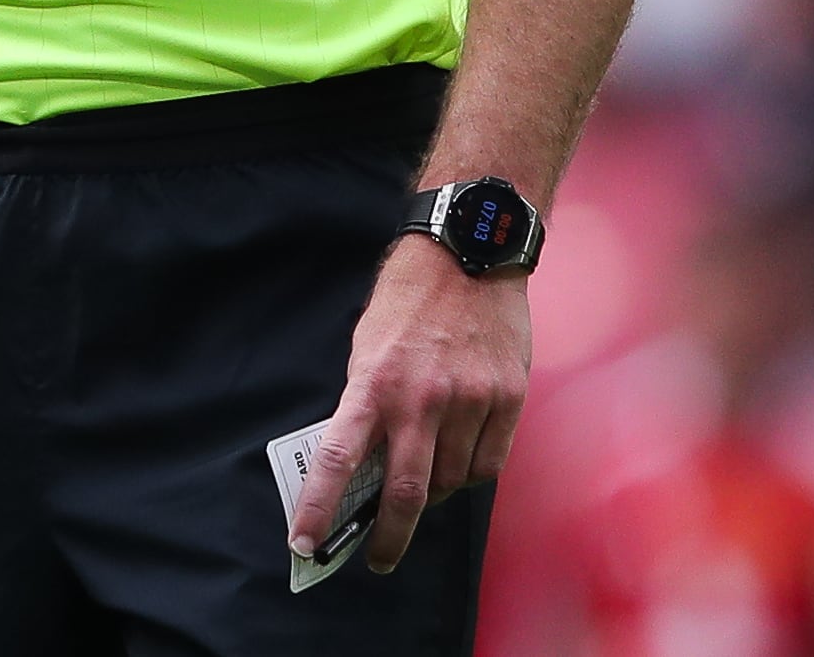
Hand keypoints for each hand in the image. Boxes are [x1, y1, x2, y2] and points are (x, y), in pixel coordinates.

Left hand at [297, 237, 532, 571]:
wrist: (468, 257)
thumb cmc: (407, 305)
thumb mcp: (366, 348)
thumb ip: (365, 405)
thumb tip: (362, 464)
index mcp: (373, 383)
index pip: (337, 459)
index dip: (319, 507)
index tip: (305, 543)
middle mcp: (422, 398)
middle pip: (406, 491)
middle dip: (388, 535)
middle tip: (376, 557)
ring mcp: (470, 401)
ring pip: (452, 482)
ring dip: (435, 492)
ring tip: (425, 476)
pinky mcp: (509, 400)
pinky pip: (489, 464)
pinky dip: (471, 473)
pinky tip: (461, 460)